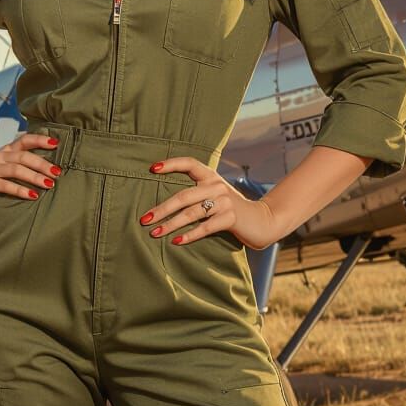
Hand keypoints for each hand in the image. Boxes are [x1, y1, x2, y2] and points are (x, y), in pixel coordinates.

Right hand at [0, 132, 61, 219]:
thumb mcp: (9, 174)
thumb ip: (25, 169)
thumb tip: (54, 171)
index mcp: (7, 151)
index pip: (25, 140)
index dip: (40, 139)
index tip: (56, 143)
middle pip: (24, 156)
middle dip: (43, 164)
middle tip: (58, 172)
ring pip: (16, 169)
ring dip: (35, 176)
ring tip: (50, 184)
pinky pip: (5, 185)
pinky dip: (20, 190)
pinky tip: (33, 196)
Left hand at [145, 157, 277, 249]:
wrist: (261, 220)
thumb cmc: (229, 208)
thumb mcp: (214, 194)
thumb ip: (196, 192)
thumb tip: (162, 203)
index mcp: (211, 176)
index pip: (189, 163)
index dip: (171, 164)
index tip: (151, 168)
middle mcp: (216, 186)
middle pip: (183, 196)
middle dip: (161, 209)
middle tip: (144, 219)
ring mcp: (224, 201)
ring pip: (191, 213)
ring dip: (170, 224)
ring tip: (154, 233)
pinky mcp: (230, 218)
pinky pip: (205, 227)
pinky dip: (189, 235)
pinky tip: (176, 241)